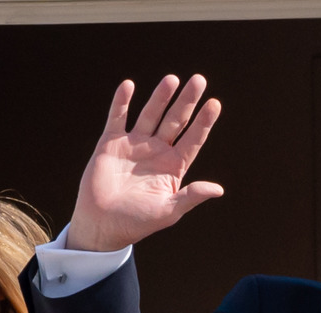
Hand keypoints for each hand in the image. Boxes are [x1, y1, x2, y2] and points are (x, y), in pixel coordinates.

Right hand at [67, 74, 222, 251]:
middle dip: (186, 101)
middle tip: (199, 80)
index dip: (204, 122)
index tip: (215, 104)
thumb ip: (191, 196)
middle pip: (175, 121)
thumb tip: (218, 190)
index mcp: (173, 166)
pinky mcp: (111, 143)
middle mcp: (157, 151)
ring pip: (150, 115)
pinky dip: (122, 102)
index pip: (193, 139)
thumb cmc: (137, 222)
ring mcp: (134, 145)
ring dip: (160, 98)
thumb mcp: (168, 211)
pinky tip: (129, 85)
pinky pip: (117, 118)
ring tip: (172, 80)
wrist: (102, 226)